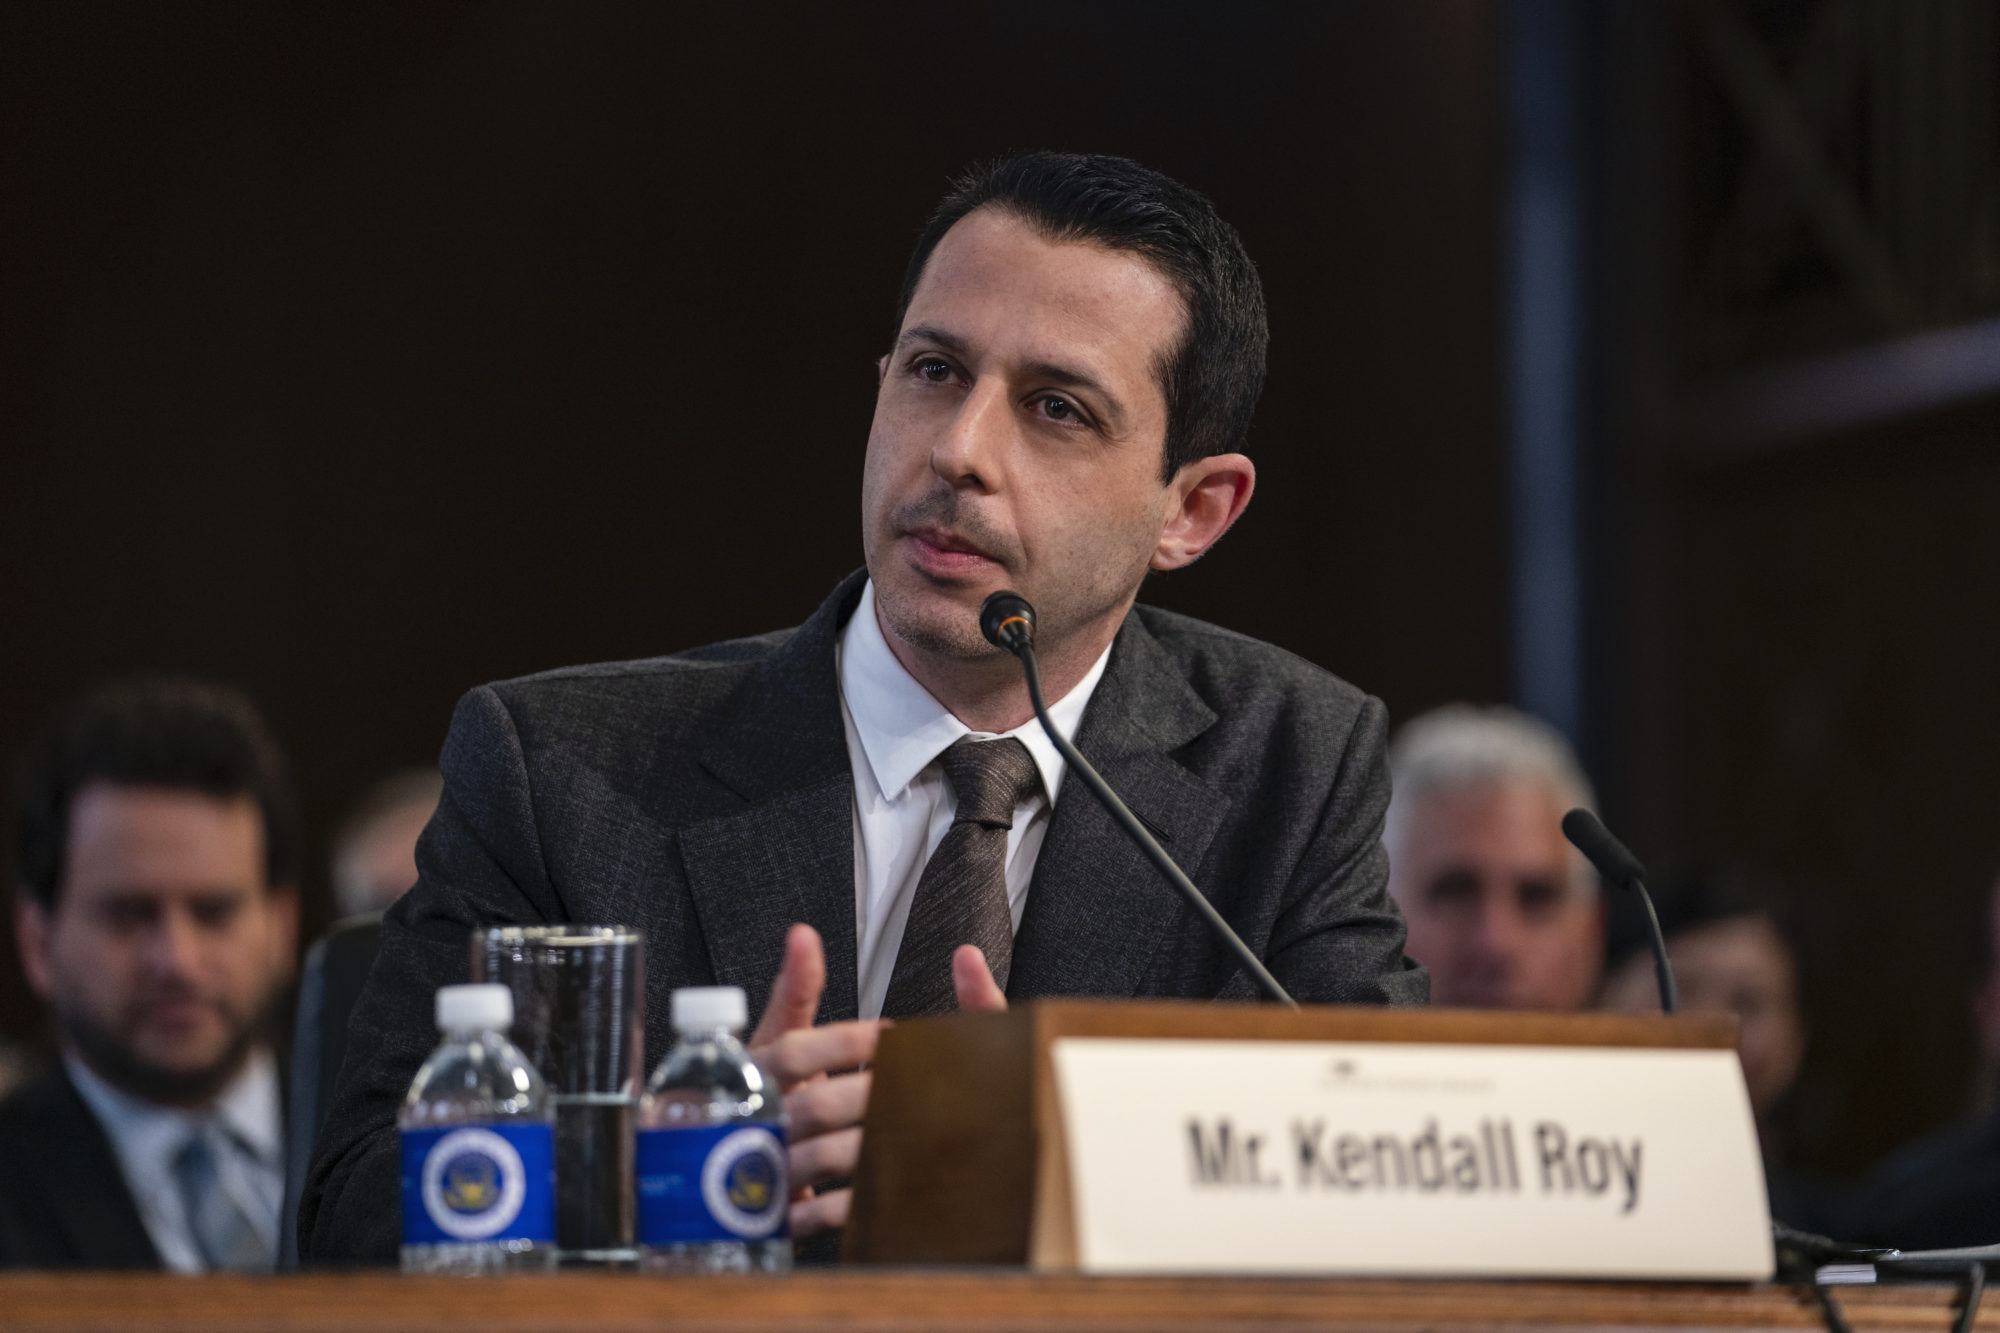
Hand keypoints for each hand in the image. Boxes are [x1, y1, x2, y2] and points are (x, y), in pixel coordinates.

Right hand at [748, 926, 1008, 1236]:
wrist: (697, 1168)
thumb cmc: (747, 1091)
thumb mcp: (767, 1039)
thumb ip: (794, 992)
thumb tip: (804, 934)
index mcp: (749, 1071)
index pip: (795, 1051)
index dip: (844, 1041)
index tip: (892, 1032)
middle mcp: (750, 1118)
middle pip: (814, 1103)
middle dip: (870, 1092)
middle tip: (921, 1082)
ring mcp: (758, 1170)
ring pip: (820, 1157)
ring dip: (871, 1143)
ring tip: (920, 1130)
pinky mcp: (771, 1216)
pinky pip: (814, 1216)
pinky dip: (852, 1204)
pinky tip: (892, 1187)